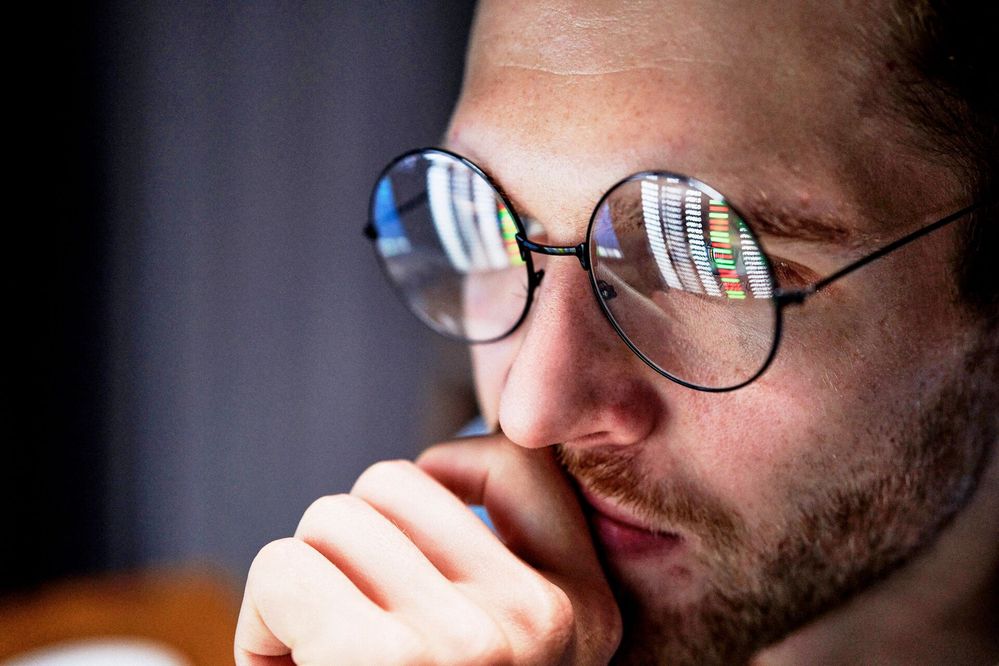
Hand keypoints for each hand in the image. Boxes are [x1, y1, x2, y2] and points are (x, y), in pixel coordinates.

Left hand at [234, 434, 620, 664]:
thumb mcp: (505, 651)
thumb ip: (491, 568)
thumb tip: (436, 465)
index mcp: (581, 615)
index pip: (520, 465)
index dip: (450, 468)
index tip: (414, 511)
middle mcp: (541, 624)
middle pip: (393, 485)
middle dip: (345, 547)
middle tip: (343, 627)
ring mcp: (471, 643)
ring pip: (332, 518)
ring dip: (301, 582)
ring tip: (317, 655)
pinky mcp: (384, 665)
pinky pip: (284, 568)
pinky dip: (261, 620)